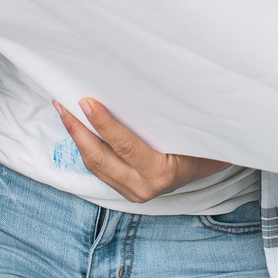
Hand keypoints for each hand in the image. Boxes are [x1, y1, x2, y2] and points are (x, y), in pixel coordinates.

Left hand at [53, 98, 228, 203]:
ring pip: (95, 165)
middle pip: (100, 158)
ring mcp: (134, 192)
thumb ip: (169, 116)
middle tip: (62, 104)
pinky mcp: (127, 190)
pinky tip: (78, 130)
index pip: (125, 146)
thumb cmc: (207, 143)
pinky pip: (100, 169)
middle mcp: (144, 187)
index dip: (103, 124)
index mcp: (162, 172)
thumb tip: (140, 85)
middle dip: (77, 130)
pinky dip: (87, 148)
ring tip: (63, 112)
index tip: (86, 102)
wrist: (215, 166)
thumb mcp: (193, 129)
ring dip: (77, 138)